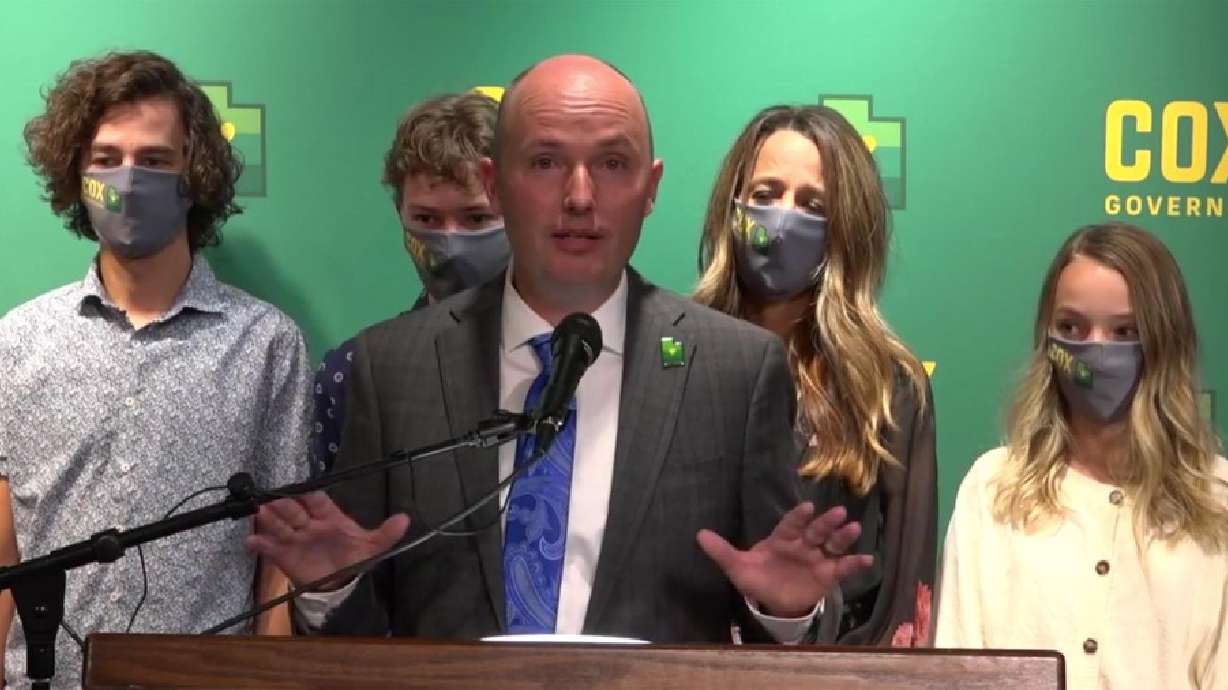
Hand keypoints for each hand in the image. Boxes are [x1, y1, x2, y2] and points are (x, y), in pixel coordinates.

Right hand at [244, 492, 408, 589]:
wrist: (340, 586)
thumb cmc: (354, 559)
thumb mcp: (372, 547)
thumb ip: (386, 533)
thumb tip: (406, 519)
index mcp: (330, 517)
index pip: (317, 500)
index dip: (309, 495)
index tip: (302, 491)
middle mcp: (309, 524)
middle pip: (294, 509)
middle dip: (282, 504)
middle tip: (271, 499)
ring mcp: (295, 538)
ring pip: (279, 524)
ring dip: (269, 518)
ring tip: (259, 512)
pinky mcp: (283, 555)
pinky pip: (269, 548)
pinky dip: (260, 544)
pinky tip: (252, 542)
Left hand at [697, 502, 872, 617]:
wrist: (773, 601)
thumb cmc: (758, 577)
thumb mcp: (738, 567)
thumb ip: (722, 551)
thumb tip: (699, 534)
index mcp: (782, 538)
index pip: (791, 524)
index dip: (799, 516)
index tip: (808, 507)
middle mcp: (802, 544)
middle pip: (815, 531)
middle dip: (826, 522)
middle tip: (838, 511)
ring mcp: (817, 558)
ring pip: (832, 544)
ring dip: (842, 536)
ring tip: (854, 528)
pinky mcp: (828, 575)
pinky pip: (843, 568)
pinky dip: (856, 564)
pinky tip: (869, 559)